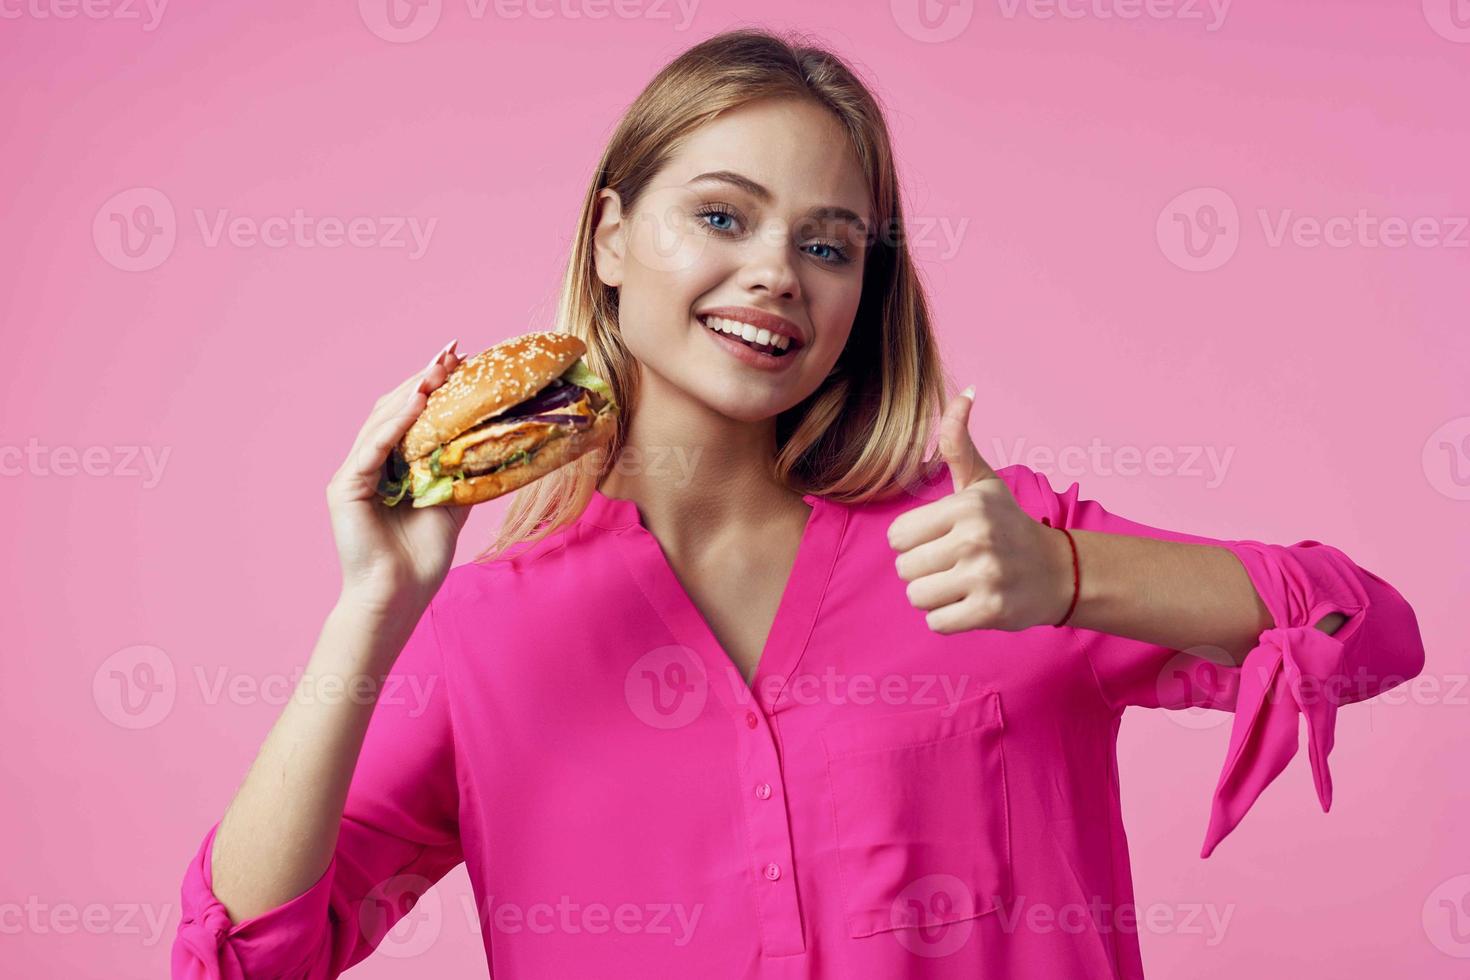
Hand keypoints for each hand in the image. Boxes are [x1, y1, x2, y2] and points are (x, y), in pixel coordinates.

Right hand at [326, 339, 473, 624]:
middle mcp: (367, 463)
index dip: (433, 386)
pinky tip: (417, 402)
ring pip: (382, 421)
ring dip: (412, 392)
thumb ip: (462, 473)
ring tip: (439, 369)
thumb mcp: (452, 505)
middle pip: (394, 409)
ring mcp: (353, 473)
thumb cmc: (420, 558)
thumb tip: (492, 445)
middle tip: (452, 352)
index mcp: (390, 466)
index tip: (462, 360)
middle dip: (424, 378)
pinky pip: (373, 447)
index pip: (410, 415)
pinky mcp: (346, 487)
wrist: (397, 597)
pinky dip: (395, 424)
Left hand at [887, 386, 1072, 633]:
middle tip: (954, 564)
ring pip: (917, 597)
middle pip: (904, 569)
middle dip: (923, 570)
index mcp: (966, 506)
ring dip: (934, 596)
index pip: (897, 536)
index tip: (942, 538)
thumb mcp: (983, 482)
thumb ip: (958, 442)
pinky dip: (948, 618)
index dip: (914, 541)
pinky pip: (936, 622)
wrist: (1058, 572)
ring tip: (961, 583)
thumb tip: (965, 393)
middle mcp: (975, 539)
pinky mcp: (990, 611)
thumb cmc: (1008, 524)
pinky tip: (970, 603)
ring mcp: (984, 576)